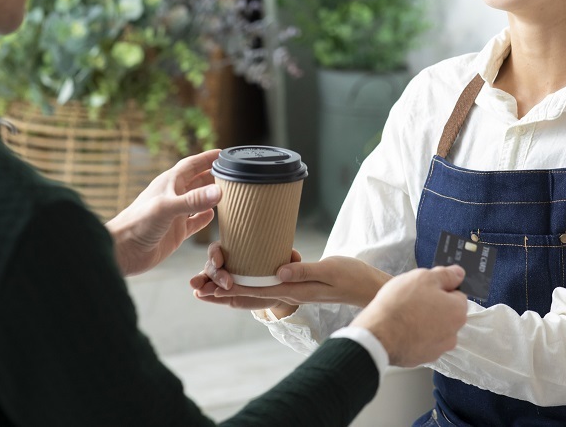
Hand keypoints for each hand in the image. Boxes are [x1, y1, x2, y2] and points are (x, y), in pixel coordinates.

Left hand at [106, 148, 221, 275]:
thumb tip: (219, 191)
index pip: (192, 164)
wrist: (121, 251)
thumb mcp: (167, 208)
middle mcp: (173, 196)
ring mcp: (175, 214)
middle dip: (213, 175)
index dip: (207, 158)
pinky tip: (213, 216)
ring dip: (211, 196)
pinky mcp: (176, 232)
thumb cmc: (136, 224)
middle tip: (233, 173)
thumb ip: (193, 200)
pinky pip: (194, 222)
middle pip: (197, 180)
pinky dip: (204, 218)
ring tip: (229, 192)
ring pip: (197, 200)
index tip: (224, 154)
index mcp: (169, 183)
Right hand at [189, 243, 303, 310]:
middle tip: (227, 283)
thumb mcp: (283, 264)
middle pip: (212, 265)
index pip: (219, 248)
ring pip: (207, 279)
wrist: (275, 290)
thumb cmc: (276, 270)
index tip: (220, 261)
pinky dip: (204, 294)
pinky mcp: (223, 296)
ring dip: (201, 282)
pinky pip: (210, 295)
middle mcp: (225, 265)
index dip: (216, 253)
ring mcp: (221, 281)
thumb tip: (294, 255)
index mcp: (235, 253)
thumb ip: (288, 259)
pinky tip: (199, 295)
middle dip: (215, 274)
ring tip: (197, 288)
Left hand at [189, 243, 389, 311]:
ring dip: (229, 288)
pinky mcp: (296, 281)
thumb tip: (278, 271)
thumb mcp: (330, 270)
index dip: (229, 288)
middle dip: (220, 292)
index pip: (254, 290)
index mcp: (294, 290)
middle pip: (247, 295)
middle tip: (195, 287)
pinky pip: (266, 283)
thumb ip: (305, 270)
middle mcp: (288, 291)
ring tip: (207, 284)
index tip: (207, 286)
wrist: (369, 287)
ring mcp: (292, 288)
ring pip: (253, 290)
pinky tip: (240, 274)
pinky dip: (248, 282)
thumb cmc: (353, 277)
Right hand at [351, 266, 467, 367]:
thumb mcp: (424, 277)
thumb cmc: (401, 304)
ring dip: (424, 322)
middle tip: (412, 300)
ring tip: (404, 315)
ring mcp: (437, 349)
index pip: (457, 294)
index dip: (440, 288)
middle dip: (433, 306)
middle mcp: (453, 334)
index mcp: (458, 312)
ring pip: (434, 329)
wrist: (378, 335)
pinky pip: (422, 342)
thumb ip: (445, 275)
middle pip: (446, 313)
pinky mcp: (422, 358)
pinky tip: (400, 329)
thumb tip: (458, 274)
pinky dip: (414, 336)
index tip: (425, 288)